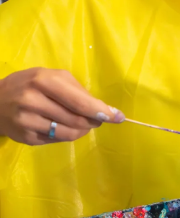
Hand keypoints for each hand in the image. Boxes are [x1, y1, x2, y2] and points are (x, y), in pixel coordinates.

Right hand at [0, 68, 122, 145]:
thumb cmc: (29, 84)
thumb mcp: (51, 76)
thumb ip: (76, 90)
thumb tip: (101, 108)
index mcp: (43, 81)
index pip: (79, 101)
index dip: (100, 111)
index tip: (117, 117)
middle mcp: (33, 101)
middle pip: (75, 119)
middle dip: (93, 121)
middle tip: (99, 120)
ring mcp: (27, 121)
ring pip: (67, 133)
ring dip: (82, 131)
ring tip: (85, 124)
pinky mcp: (24, 138)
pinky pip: (55, 140)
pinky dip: (66, 135)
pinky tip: (64, 127)